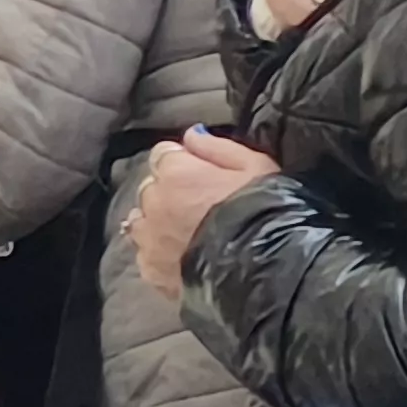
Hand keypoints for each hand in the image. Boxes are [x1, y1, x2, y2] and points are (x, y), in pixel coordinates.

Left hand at [131, 129, 279, 295]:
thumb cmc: (265, 211)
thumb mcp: (255, 166)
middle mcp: (153, 201)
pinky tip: (181, 257)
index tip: (203, 175)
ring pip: (141, 220)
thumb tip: (190, 135)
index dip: (184, 163)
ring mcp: (149, 237)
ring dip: (158, 221)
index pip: (164, 154)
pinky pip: (145, 253)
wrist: (264, 271)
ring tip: (187, 233)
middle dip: (170, 192)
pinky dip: (158, 252)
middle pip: (152, 187)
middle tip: (201, 207)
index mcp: (176, 172)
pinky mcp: (151, 270)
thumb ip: (216, 147)